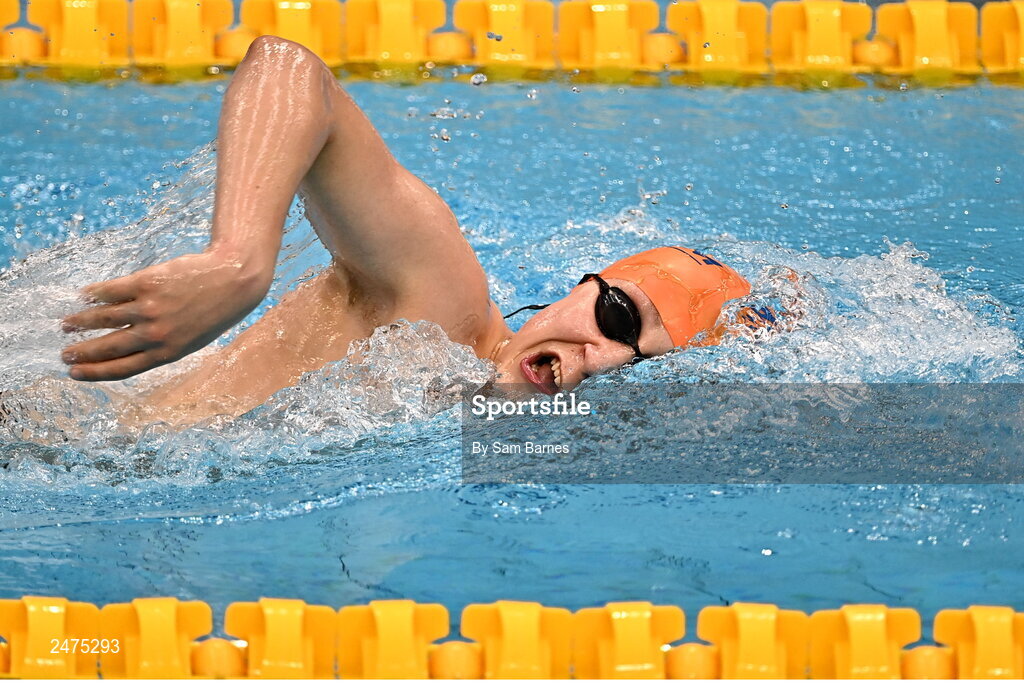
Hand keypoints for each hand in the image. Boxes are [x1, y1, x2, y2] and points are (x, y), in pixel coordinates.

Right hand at [61, 249, 271, 380]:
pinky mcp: (145, 283)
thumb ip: (163, 346)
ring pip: (103, 319)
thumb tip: (130, 348)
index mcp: (167, 353)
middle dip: (82, 353)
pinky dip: (92, 295)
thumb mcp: (192, 339)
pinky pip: (110, 292)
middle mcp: (155, 334)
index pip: (123, 368)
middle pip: (108, 347)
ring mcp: (149, 309)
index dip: (95, 373)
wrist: (234, 279)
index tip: (75, 374)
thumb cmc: (214, 310)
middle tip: (64, 354)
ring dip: (80, 323)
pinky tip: (82, 296)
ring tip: (66, 325)